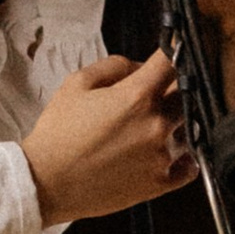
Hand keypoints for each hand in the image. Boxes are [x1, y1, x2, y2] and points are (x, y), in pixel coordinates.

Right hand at [24, 51, 193, 225]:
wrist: (46, 183)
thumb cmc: (58, 133)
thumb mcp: (77, 84)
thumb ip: (114, 66)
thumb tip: (141, 66)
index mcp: (137, 96)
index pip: (172, 62)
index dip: (175, 51)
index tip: (174, 50)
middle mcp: (156, 124)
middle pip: (186, 94)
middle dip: (173, 88)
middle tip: (155, 92)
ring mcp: (162, 156)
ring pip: (187, 128)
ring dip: (175, 122)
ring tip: (149, 127)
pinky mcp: (160, 183)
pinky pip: (189, 167)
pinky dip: (183, 158)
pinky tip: (167, 153)